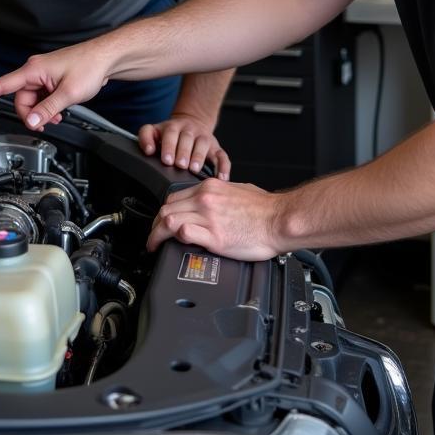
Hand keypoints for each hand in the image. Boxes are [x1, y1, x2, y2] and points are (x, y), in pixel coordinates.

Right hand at [0, 43, 110, 129]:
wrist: (106, 58)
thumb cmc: (89, 67)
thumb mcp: (67, 94)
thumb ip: (46, 110)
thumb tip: (31, 122)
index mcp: (34, 70)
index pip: (3, 83)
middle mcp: (35, 70)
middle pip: (21, 99)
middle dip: (32, 113)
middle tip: (47, 121)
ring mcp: (44, 74)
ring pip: (32, 100)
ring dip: (42, 111)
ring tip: (58, 115)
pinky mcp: (52, 78)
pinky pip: (42, 96)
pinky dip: (48, 105)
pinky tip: (59, 110)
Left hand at [138, 114, 230, 178]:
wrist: (191, 123)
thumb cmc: (170, 134)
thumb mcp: (155, 131)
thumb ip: (146, 137)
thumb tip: (148, 150)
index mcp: (173, 127)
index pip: (170, 133)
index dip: (168, 146)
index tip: (166, 160)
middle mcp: (190, 130)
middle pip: (187, 138)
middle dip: (184, 152)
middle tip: (180, 165)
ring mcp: (204, 138)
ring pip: (203, 144)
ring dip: (199, 156)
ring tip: (195, 169)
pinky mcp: (215, 147)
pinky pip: (222, 156)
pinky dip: (223, 167)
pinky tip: (221, 177)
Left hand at [147, 179, 282, 259]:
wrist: (280, 219)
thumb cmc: (265, 208)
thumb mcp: (236, 190)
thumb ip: (218, 196)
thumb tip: (210, 204)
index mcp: (209, 187)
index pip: (173, 197)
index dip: (164, 213)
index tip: (162, 222)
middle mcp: (205, 199)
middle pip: (166, 209)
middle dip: (155, 225)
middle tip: (154, 238)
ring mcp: (208, 217)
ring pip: (169, 220)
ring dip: (158, 234)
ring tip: (156, 245)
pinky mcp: (215, 236)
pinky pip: (184, 233)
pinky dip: (176, 239)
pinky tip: (174, 247)